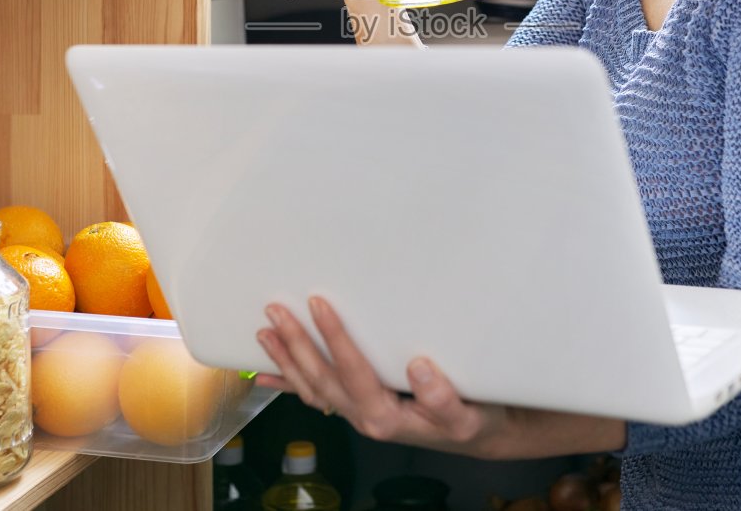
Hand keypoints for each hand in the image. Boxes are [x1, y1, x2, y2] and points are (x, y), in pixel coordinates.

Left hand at [256, 296, 509, 456]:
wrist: (476, 436)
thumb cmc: (472, 421)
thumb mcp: (468, 416)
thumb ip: (444, 399)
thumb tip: (418, 369)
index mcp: (385, 416)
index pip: (353, 371)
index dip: (334, 337)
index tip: (320, 305)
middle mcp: (364, 417)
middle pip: (322, 378)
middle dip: (296, 344)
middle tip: (276, 311)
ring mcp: (357, 414)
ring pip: (312, 388)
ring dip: (287, 360)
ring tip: (264, 332)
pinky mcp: (357, 408)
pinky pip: (316, 397)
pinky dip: (290, 384)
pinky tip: (267, 374)